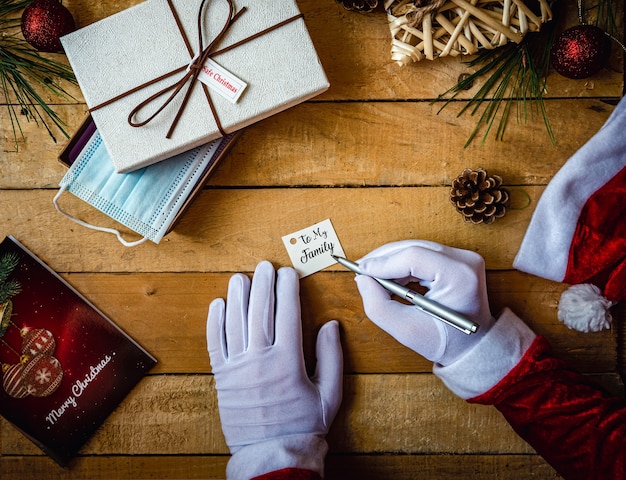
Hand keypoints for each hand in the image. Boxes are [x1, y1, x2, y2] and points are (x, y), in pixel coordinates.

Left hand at [207, 261, 342, 452]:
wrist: (273, 454)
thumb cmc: (304, 425)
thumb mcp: (329, 393)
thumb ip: (331, 356)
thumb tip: (331, 325)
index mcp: (288, 361)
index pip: (288, 313)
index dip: (288, 289)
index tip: (289, 273)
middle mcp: (260, 359)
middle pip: (260, 311)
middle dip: (263, 284)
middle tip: (265, 266)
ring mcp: (238, 367)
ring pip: (236, 322)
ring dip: (237, 296)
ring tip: (240, 278)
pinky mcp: (223, 377)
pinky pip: (216, 343)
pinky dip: (215, 322)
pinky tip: (218, 305)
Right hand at [354, 240, 494, 365]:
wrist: (473, 346)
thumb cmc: (445, 342)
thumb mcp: (406, 331)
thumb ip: (378, 306)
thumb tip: (362, 279)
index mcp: (460, 277)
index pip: (415, 257)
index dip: (384, 262)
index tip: (361, 272)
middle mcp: (465, 261)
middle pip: (414, 247)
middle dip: (384, 259)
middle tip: (361, 272)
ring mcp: (463, 257)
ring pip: (415, 248)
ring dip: (391, 261)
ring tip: (374, 278)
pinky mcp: (457, 258)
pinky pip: (422, 252)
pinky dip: (402, 263)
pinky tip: (390, 277)